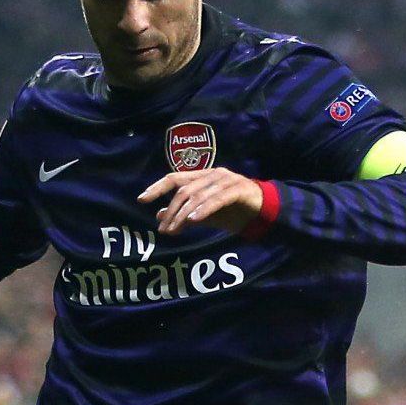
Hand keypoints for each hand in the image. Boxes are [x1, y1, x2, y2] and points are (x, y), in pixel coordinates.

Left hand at [137, 168, 264, 235]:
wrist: (263, 212)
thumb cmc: (233, 211)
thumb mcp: (204, 215)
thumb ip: (184, 214)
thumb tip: (160, 216)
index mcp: (202, 176)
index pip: (174, 179)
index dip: (156, 188)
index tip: (141, 200)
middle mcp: (212, 174)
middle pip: (184, 190)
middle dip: (171, 210)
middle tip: (164, 230)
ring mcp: (226, 180)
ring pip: (198, 195)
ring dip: (184, 213)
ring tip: (175, 229)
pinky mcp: (238, 189)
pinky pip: (217, 199)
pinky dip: (204, 209)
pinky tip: (193, 220)